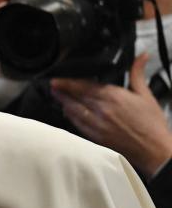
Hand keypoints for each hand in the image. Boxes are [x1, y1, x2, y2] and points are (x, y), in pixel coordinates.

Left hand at [50, 53, 171, 175]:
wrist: (155, 150)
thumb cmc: (151, 124)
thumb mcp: (146, 95)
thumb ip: (137, 73)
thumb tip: (141, 56)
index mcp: (113, 97)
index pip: (83, 86)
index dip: (67, 82)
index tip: (57, 79)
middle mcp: (102, 110)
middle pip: (74, 97)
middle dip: (61, 91)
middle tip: (52, 85)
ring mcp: (97, 125)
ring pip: (73, 111)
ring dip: (63, 102)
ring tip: (57, 96)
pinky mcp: (95, 137)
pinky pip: (77, 124)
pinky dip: (70, 117)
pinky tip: (67, 112)